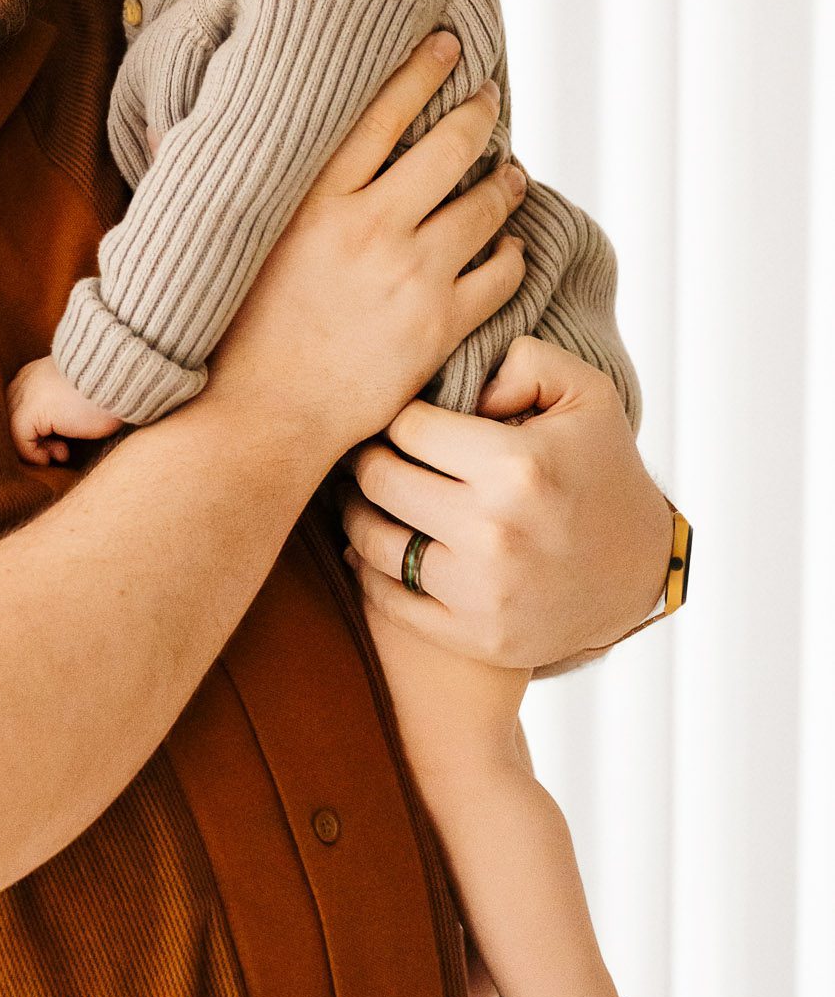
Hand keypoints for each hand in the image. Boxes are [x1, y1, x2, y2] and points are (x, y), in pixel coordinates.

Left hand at [7, 355, 124, 466]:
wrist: (121, 380)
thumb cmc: (109, 392)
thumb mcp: (79, 396)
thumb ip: (58, 409)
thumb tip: (50, 437)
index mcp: (36, 373)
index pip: (18, 406)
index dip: (37, 429)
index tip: (61, 439)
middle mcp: (25, 380)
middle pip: (11, 418)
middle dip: (33, 439)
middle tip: (60, 449)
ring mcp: (25, 394)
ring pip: (13, 430)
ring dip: (36, 449)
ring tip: (62, 452)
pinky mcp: (30, 410)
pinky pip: (20, 440)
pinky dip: (35, 455)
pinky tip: (60, 455)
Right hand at [207, 32, 527, 463]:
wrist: (254, 421)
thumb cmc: (222, 339)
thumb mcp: (210, 249)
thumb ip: (201, 187)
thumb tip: (164, 137)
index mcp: (312, 199)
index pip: (381, 111)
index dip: (420, 70)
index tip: (445, 46)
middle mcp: (369, 226)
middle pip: (447, 146)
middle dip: (477, 114)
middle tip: (489, 99)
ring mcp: (410, 275)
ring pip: (483, 207)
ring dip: (504, 182)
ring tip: (510, 173)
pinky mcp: (439, 326)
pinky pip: (498, 275)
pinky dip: (510, 254)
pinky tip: (508, 247)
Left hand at [342, 335, 673, 668]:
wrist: (640, 573)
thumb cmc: (602, 470)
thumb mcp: (586, 395)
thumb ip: (524, 360)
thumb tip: (463, 383)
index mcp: (516, 466)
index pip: (407, 425)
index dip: (395, 414)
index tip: (396, 417)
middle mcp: (495, 531)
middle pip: (379, 478)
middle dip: (366, 457)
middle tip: (365, 450)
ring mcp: (484, 592)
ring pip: (371, 539)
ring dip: (356, 511)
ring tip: (365, 494)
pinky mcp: (477, 636)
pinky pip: (387, 597)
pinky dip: (368, 569)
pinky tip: (372, 546)